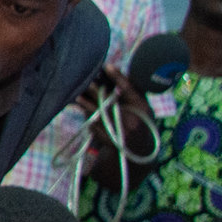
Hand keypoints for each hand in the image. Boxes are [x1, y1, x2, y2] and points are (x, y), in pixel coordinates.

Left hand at [81, 64, 154, 188]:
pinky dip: (86, 113)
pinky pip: (94, 124)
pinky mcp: (108, 140)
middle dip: (97, 90)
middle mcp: (134, 120)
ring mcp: (121, 132)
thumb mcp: (142, 110)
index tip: (106, 66)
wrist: (139, 155)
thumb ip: (130, 93)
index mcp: (144, 109)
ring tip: (77, 93)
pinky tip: (78, 103)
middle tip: (87, 78)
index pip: (131, 90)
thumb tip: (111, 74)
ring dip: (87, 101)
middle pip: (111, 101)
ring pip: (100, 113)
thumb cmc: (139, 126)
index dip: (118, 77)